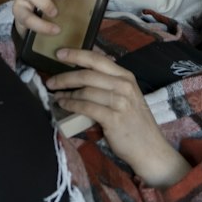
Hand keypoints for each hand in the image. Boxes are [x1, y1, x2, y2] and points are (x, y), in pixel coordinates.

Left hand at [46, 48, 189, 187]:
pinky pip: (86, 107)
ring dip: (67, 93)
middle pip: (88, 74)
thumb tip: (81, 76)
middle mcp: (124, 85)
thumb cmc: (135, 122)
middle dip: (65, 77)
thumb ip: (109, 84)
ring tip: (56, 96)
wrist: (150, 149)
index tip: (59, 53)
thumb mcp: (127, 96)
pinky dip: (71, 105)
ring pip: (85, 91)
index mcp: (126, 76)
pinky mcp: (114, 118)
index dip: (76, 54)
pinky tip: (64, 106)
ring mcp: (120, 102)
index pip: (97, 59)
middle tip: (51, 81)